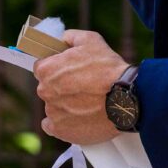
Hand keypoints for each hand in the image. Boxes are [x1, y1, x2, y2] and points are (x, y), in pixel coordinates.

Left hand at [34, 29, 129, 144]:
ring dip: (64, 105)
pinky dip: (62, 124)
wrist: (126, 99)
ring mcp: (52, 112)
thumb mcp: (90, 40)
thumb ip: (70, 37)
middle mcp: (44, 91)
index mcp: (46, 69)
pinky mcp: (61, 131)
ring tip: (86, 103)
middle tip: (81, 87)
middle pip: (47, 88)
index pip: (42, 67)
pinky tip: (74, 119)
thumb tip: (61, 39)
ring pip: (53, 107)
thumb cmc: (108, 68)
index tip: (69, 71)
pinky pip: (52, 127)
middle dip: (60, 87)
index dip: (56, 68)